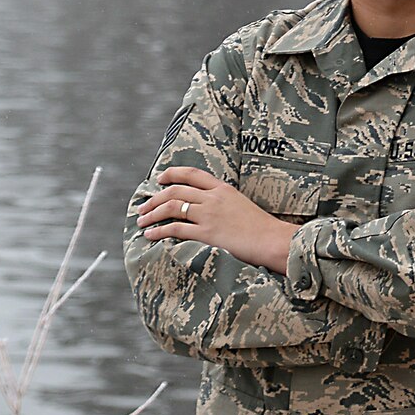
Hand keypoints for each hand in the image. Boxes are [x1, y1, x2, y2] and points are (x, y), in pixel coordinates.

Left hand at [136, 167, 297, 272]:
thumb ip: (223, 201)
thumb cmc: (262, 227)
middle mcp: (213, 198)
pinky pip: (175, 229)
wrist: (273, 240)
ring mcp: (209, 214)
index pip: (192, 174)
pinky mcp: (206, 233)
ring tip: (142, 221)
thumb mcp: (242, 205)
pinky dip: (159, 231)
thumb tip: (205, 205)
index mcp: (222, 189)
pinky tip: (150, 235)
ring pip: (171, 207)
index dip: (172, 174)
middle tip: (143, 207)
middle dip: (154, 198)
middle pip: (175, 190)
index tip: (159, 178)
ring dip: (152, 214)